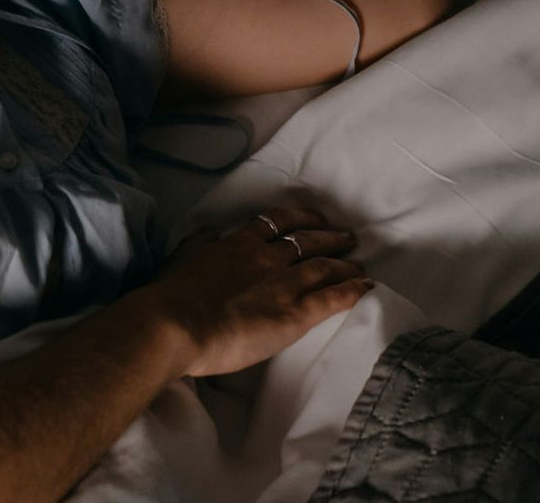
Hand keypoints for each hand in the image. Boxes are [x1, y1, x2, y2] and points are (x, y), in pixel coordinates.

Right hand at [143, 206, 371, 377]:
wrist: (178, 323)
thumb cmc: (174, 293)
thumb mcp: (183, 256)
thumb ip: (200, 243)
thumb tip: (209, 232)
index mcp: (239, 243)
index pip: (275, 222)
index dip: (299, 218)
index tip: (314, 217)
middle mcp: (266, 257)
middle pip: (306, 240)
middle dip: (329, 236)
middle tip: (347, 236)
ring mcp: (283, 283)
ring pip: (323, 266)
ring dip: (344, 263)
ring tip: (359, 263)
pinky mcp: (294, 314)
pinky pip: (330, 298)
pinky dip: (350, 290)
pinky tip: (365, 286)